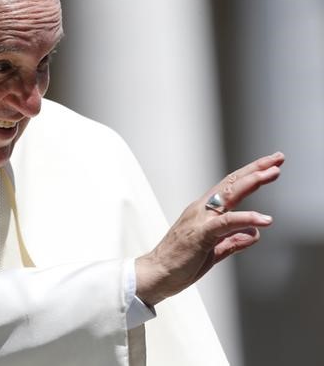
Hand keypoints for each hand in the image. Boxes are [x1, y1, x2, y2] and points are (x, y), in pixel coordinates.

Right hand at [135, 151, 284, 305]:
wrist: (156, 274)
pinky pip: (226, 223)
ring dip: (252, 182)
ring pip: (229, 195)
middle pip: (231, 184)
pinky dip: (246, 218)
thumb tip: (254, 234)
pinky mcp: (200, 234)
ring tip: (272, 174)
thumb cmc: (178, 262)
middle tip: (277, 159)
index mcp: (203, 212)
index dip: (250, 175)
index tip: (270, 166)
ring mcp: (200, 220)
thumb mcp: (213, 250)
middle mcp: (201, 210)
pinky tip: (263, 219)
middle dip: (255, 169)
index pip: (230, 187)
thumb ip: (233, 240)